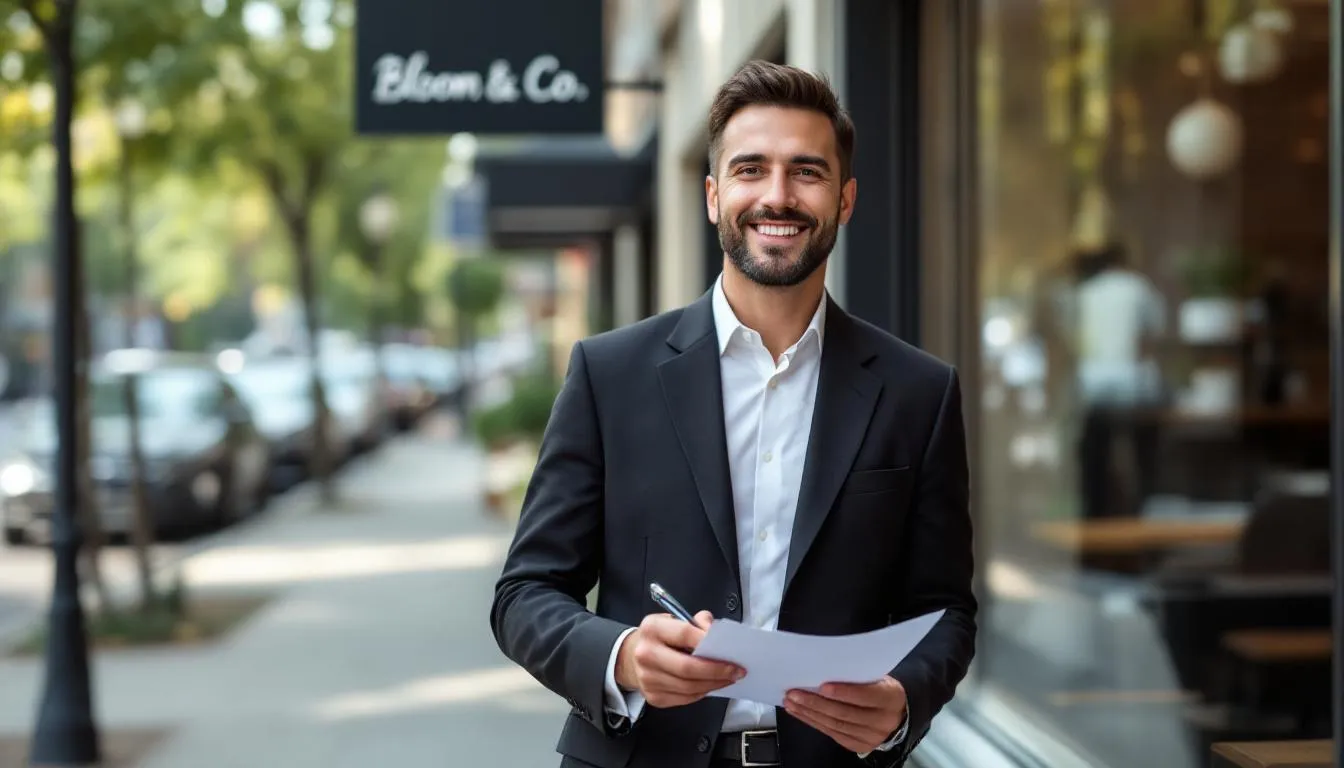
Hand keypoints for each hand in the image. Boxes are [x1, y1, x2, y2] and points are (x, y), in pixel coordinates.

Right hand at [615, 611, 744, 707]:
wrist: (632, 657)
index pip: (684, 634)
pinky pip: (685, 698)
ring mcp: (647, 678)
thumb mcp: (674, 620)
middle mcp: (646, 654)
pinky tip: (712, 685)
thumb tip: (716, 633)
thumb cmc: (660, 637)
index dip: (708, 641)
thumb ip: (697, 623)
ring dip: (714, 684)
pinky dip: (703, 692)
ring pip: (689, 687)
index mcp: (652, 628)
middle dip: (716, 670)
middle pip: (687, 667)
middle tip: (736, 670)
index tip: (729, 648)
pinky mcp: (653, 697)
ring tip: (730, 678)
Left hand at [784, 676, 907, 753]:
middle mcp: (883, 721)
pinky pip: (832, 734)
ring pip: (835, 725)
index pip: (866, 696)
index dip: (844, 692)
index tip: (822, 686)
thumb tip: (824, 669)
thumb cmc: (881, 688)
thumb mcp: (878, 677)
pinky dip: (813, 722)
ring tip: (791, 702)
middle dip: (816, 703)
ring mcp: (871, 737)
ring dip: (809, 713)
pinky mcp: (858, 745)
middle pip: (845, 713)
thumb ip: (857, 675)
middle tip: (794, 693)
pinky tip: (800, 713)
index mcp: (890, 698)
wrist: (896, 714)